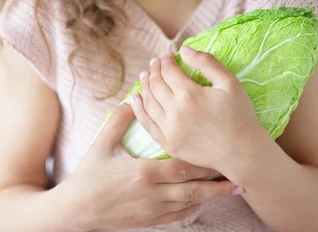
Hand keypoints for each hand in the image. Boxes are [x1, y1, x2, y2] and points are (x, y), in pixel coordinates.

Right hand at [60, 100, 240, 230]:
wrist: (77, 210)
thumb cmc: (89, 176)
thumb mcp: (102, 145)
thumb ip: (119, 121)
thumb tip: (131, 99)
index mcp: (145, 172)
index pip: (183, 166)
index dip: (204, 161)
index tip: (222, 153)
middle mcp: (154, 193)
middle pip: (194, 188)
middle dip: (217, 182)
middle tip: (240, 175)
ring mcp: (153, 210)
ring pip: (191, 204)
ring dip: (212, 197)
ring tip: (232, 189)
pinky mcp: (150, 221)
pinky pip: (178, 216)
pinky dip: (194, 208)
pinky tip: (204, 202)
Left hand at [130, 46, 265, 179]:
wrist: (243, 153)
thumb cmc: (240, 115)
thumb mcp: (229, 82)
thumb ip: (206, 62)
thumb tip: (184, 49)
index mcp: (190, 94)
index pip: (169, 70)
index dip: (166, 59)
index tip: (168, 54)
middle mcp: (175, 112)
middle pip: (156, 84)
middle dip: (154, 69)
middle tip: (155, 62)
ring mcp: (170, 131)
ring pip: (148, 102)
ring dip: (144, 86)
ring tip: (145, 75)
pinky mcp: (169, 145)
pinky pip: (147, 124)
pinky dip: (138, 110)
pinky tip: (135, 99)